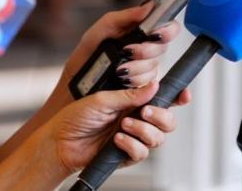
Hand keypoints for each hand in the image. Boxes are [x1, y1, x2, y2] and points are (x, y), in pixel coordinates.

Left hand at [50, 81, 189, 172]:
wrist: (58, 143)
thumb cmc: (75, 117)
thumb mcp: (102, 99)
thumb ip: (130, 94)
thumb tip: (155, 86)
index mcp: (135, 101)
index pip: (164, 98)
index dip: (178, 96)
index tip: (184, 95)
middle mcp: (138, 118)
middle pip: (169, 120)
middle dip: (162, 116)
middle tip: (145, 111)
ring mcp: (134, 137)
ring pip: (159, 137)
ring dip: (144, 130)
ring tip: (124, 125)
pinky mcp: (126, 155)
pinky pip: (142, 152)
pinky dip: (132, 145)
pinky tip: (117, 139)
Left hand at [61, 1, 182, 90]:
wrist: (73, 87)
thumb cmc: (84, 59)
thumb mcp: (100, 31)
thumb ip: (124, 16)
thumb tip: (149, 6)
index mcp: (139, 32)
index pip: (168, 27)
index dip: (168, 30)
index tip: (155, 34)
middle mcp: (146, 49)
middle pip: (163, 47)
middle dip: (146, 50)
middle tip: (127, 51)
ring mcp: (144, 69)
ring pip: (155, 66)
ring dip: (137, 68)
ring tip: (118, 70)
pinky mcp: (142, 87)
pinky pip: (149, 83)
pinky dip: (136, 81)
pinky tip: (123, 80)